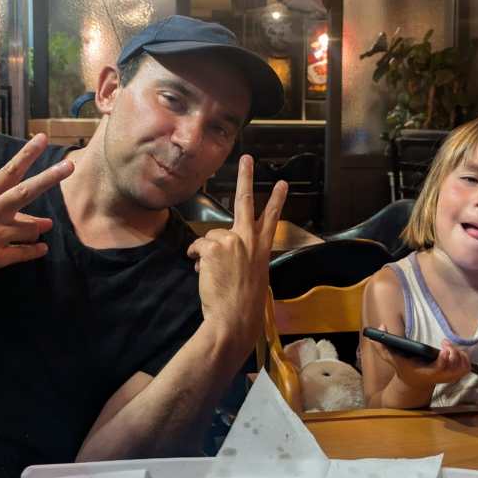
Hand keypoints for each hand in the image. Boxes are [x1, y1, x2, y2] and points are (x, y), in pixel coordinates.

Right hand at [0, 134, 73, 286]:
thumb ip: (6, 209)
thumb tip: (43, 220)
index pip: (9, 171)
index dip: (27, 154)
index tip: (43, 138)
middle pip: (26, 191)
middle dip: (49, 178)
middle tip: (69, 166)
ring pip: (33, 228)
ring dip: (38, 229)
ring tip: (36, 231)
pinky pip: (27, 252)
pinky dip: (37, 250)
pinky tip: (40, 249)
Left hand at [186, 155, 287, 350]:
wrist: (234, 319)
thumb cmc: (242, 305)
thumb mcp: (252, 277)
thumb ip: (242, 258)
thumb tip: (219, 252)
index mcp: (262, 249)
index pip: (271, 219)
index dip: (276, 200)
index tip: (282, 183)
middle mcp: (250, 241)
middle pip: (246, 202)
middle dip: (246, 177)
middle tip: (246, 158)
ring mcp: (233, 241)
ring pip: (211, 237)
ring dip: (206, 253)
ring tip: (212, 274)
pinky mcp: (215, 246)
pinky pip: (197, 247)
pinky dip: (195, 258)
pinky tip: (202, 272)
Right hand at [371, 328, 471, 391]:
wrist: (415, 382)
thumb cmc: (404, 367)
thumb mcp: (391, 358)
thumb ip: (382, 345)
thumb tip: (381, 325)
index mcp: (426, 373)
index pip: (440, 368)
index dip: (445, 358)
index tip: (443, 347)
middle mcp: (440, 377)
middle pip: (455, 366)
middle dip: (453, 352)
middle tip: (443, 343)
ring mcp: (450, 377)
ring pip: (463, 365)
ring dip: (458, 352)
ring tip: (447, 345)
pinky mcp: (456, 375)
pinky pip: (467, 366)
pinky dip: (464, 356)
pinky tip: (453, 350)